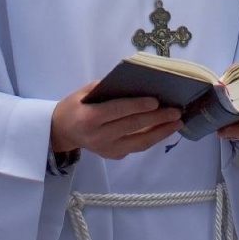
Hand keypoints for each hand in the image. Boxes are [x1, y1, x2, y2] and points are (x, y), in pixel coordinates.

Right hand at [50, 81, 183, 159]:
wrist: (61, 132)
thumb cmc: (74, 106)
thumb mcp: (83, 92)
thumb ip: (106, 88)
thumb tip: (135, 83)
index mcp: (89, 118)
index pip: (118, 111)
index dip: (137, 106)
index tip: (156, 101)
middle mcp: (99, 136)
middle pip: (133, 127)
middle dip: (157, 119)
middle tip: (175, 111)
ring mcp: (107, 149)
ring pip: (139, 142)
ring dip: (161, 132)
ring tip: (177, 123)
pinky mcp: (114, 155)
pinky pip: (136, 146)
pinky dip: (152, 137)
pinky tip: (164, 129)